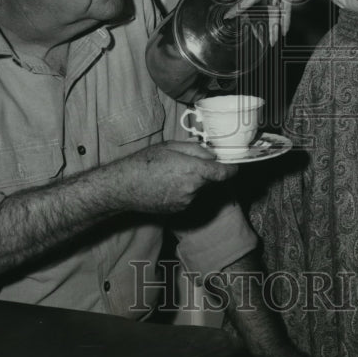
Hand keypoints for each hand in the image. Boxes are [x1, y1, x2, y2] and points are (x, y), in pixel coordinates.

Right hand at [118, 140, 235, 214]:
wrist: (124, 186)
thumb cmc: (145, 162)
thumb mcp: (171, 146)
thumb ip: (196, 150)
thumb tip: (212, 155)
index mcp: (194, 171)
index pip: (224, 173)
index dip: (231, 169)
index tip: (234, 166)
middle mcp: (193, 189)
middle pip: (210, 180)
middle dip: (205, 172)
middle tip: (187, 163)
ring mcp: (186, 202)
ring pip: (198, 189)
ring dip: (193, 182)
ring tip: (171, 174)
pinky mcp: (178, 210)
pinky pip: (188, 198)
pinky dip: (183, 191)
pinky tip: (166, 185)